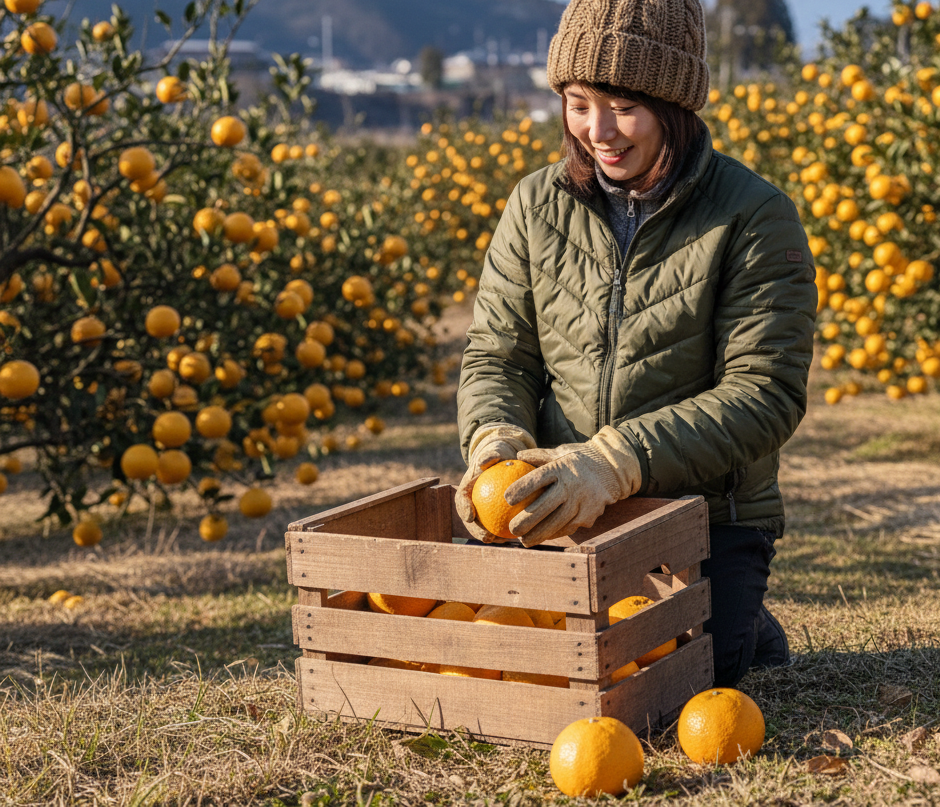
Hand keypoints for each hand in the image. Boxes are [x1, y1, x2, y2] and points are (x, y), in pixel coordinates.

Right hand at [454, 424, 535, 543]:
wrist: (506, 461)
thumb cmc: (500, 455)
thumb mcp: (495, 451)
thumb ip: (491, 455)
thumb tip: (486, 460)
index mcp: (467, 487)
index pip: (461, 499)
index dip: (463, 508)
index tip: (470, 516)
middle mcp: (471, 501)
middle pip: (469, 520)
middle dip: (476, 531)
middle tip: (487, 537)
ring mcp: (482, 509)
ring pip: (483, 527)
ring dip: (490, 537)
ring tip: (502, 541)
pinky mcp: (494, 515)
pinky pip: (499, 525)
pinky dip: (505, 532)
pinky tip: (517, 538)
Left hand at [503, 426, 641, 546]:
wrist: (610, 468)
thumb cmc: (576, 460)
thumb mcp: (559, 452)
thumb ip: (537, 456)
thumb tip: (515, 458)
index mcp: (562, 467)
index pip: (538, 478)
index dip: (521, 488)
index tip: (506, 499)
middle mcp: (573, 485)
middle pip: (545, 506)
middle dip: (526, 520)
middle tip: (511, 529)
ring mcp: (584, 501)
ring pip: (558, 522)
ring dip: (539, 534)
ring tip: (523, 541)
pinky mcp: (590, 514)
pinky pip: (569, 527)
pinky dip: (554, 534)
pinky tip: (542, 538)